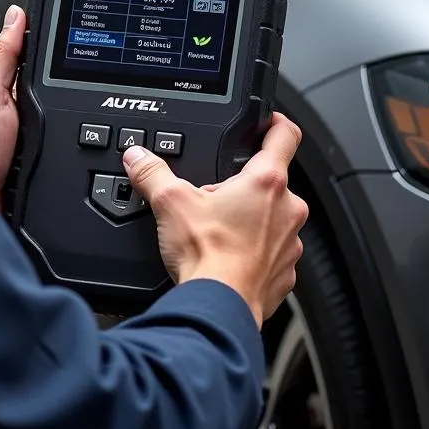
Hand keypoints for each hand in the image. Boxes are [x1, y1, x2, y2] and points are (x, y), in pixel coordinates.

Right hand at [122, 112, 308, 327]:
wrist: (219, 307)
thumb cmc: (208, 257)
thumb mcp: (170, 202)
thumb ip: (152, 172)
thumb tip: (138, 157)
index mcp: (266, 183)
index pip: (284, 136)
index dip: (275, 123)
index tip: (267, 121)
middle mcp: (287, 210)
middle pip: (272, 182)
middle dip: (245, 185)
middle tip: (216, 195)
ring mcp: (289, 243)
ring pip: (273, 218)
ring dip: (251, 219)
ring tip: (218, 230)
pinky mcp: (285, 272)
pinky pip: (272, 252)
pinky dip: (253, 251)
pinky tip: (227, 256)